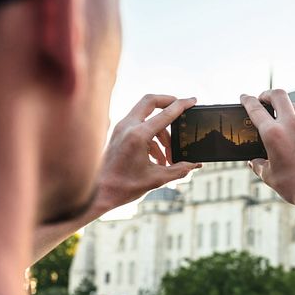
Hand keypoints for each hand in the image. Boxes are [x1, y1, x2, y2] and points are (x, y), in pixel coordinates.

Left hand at [91, 94, 201, 215]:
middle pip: (150, 101)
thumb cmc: (123, 187)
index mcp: (138, 136)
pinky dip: (152, 137)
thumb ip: (179, 170)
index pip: (165, 114)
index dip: (182, 106)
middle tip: (181, 109)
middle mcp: (127, 127)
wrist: (99, 193)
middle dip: (168, 102)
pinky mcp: (118, 134)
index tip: (193, 100)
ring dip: (162, 131)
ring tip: (169, 155)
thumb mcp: (156, 179)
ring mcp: (121, 128)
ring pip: (146, 117)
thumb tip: (195, 165)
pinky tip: (158, 158)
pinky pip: (139, 126)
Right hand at [240, 90, 294, 207]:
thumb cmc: (294, 185)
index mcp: (273, 134)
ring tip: (276, 116)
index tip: (244, 97)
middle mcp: (290, 125)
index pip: (256, 109)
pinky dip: (294, 120)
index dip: (247, 100)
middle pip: (278, 95)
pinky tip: (291, 132)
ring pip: (293, 105)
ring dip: (282, 106)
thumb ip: (259, 165)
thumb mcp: (269, 176)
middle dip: (267, 93)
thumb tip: (254, 162)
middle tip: (262, 100)